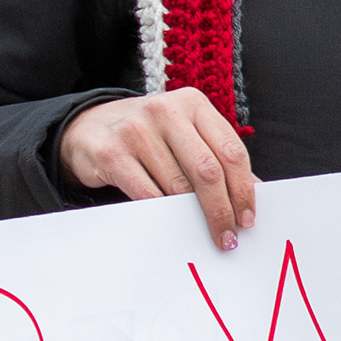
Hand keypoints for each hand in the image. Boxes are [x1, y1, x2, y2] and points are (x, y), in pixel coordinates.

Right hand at [58, 89, 258, 248]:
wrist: (89, 126)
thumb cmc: (150, 135)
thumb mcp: (185, 134)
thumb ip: (216, 156)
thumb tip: (251, 196)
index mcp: (193, 103)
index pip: (231, 150)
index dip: (244, 189)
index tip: (248, 217)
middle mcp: (166, 111)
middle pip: (208, 171)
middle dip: (223, 210)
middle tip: (228, 236)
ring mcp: (136, 130)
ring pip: (177, 187)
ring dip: (193, 217)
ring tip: (202, 234)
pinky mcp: (112, 153)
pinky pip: (147, 195)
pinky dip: (164, 214)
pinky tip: (172, 225)